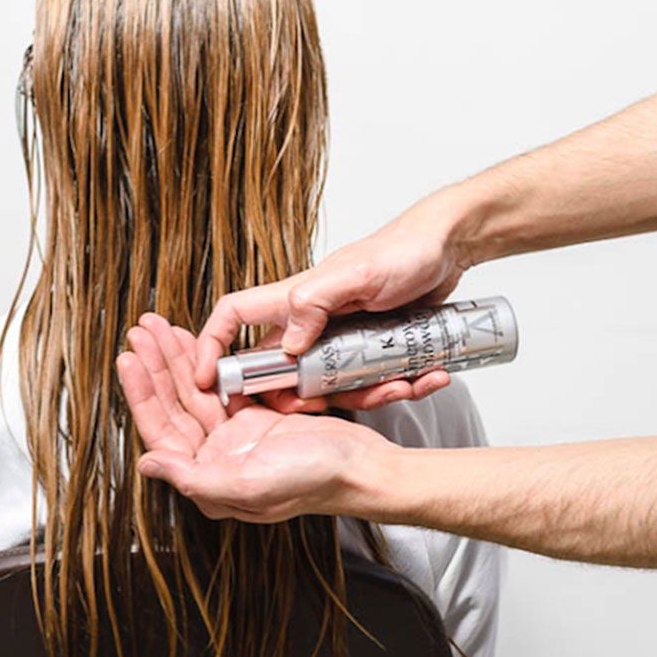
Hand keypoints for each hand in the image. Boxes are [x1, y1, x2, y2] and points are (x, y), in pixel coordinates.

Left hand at [116, 313, 398, 523]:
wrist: (364, 469)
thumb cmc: (315, 482)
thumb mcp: (250, 486)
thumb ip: (193, 478)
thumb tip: (147, 463)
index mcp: (207, 479)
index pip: (161, 430)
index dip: (142, 393)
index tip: (129, 358)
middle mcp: (215, 460)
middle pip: (174, 405)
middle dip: (156, 366)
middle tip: (140, 330)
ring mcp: (236, 439)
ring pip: (195, 391)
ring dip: (177, 359)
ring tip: (158, 328)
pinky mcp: (257, 420)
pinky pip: (222, 386)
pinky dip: (208, 362)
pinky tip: (193, 341)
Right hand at [193, 194, 467, 407]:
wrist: (449, 248)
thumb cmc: (403, 249)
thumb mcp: (359, 274)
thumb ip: (316, 301)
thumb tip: (287, 344)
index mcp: (294, 299)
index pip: (234, 317)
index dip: (213, 346)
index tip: (207, 381)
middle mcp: (310, 322)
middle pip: (281, 371)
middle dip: (302, 398)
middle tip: (330, 408)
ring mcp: (338, 339)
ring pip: (331, 385)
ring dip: (365, 395)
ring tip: (404, 385)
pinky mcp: (368, 350)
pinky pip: (370, 383)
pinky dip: (398, 386)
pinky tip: (428, 377)